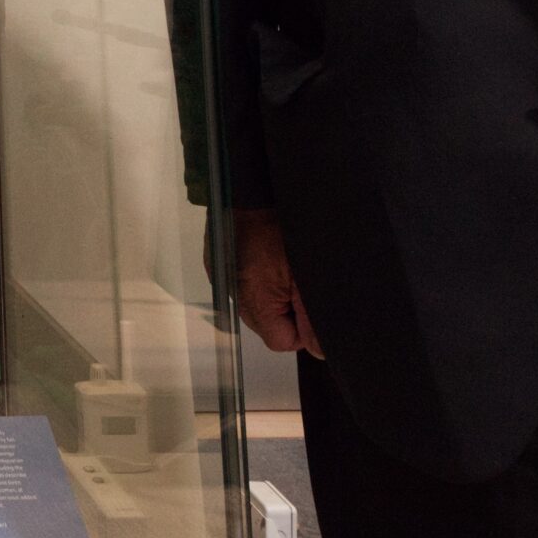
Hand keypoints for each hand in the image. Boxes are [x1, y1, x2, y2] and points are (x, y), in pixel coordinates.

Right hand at [232, 209, 322, 358]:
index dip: (303, 326)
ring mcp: (223, 278)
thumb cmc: (284, 224)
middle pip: (268, 325)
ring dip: (273, 292)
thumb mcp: (309, 275)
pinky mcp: (217, 263)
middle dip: (288, 309)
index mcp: (254, 301)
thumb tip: (320, 350)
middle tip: (297, 278)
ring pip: (257, 304)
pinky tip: (265, 255)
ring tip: (281, 262)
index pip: (282, 342)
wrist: (253, 186)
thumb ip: (314, 319)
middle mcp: (233, 295)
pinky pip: (243, 284)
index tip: (309, 300)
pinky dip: (257, 276)